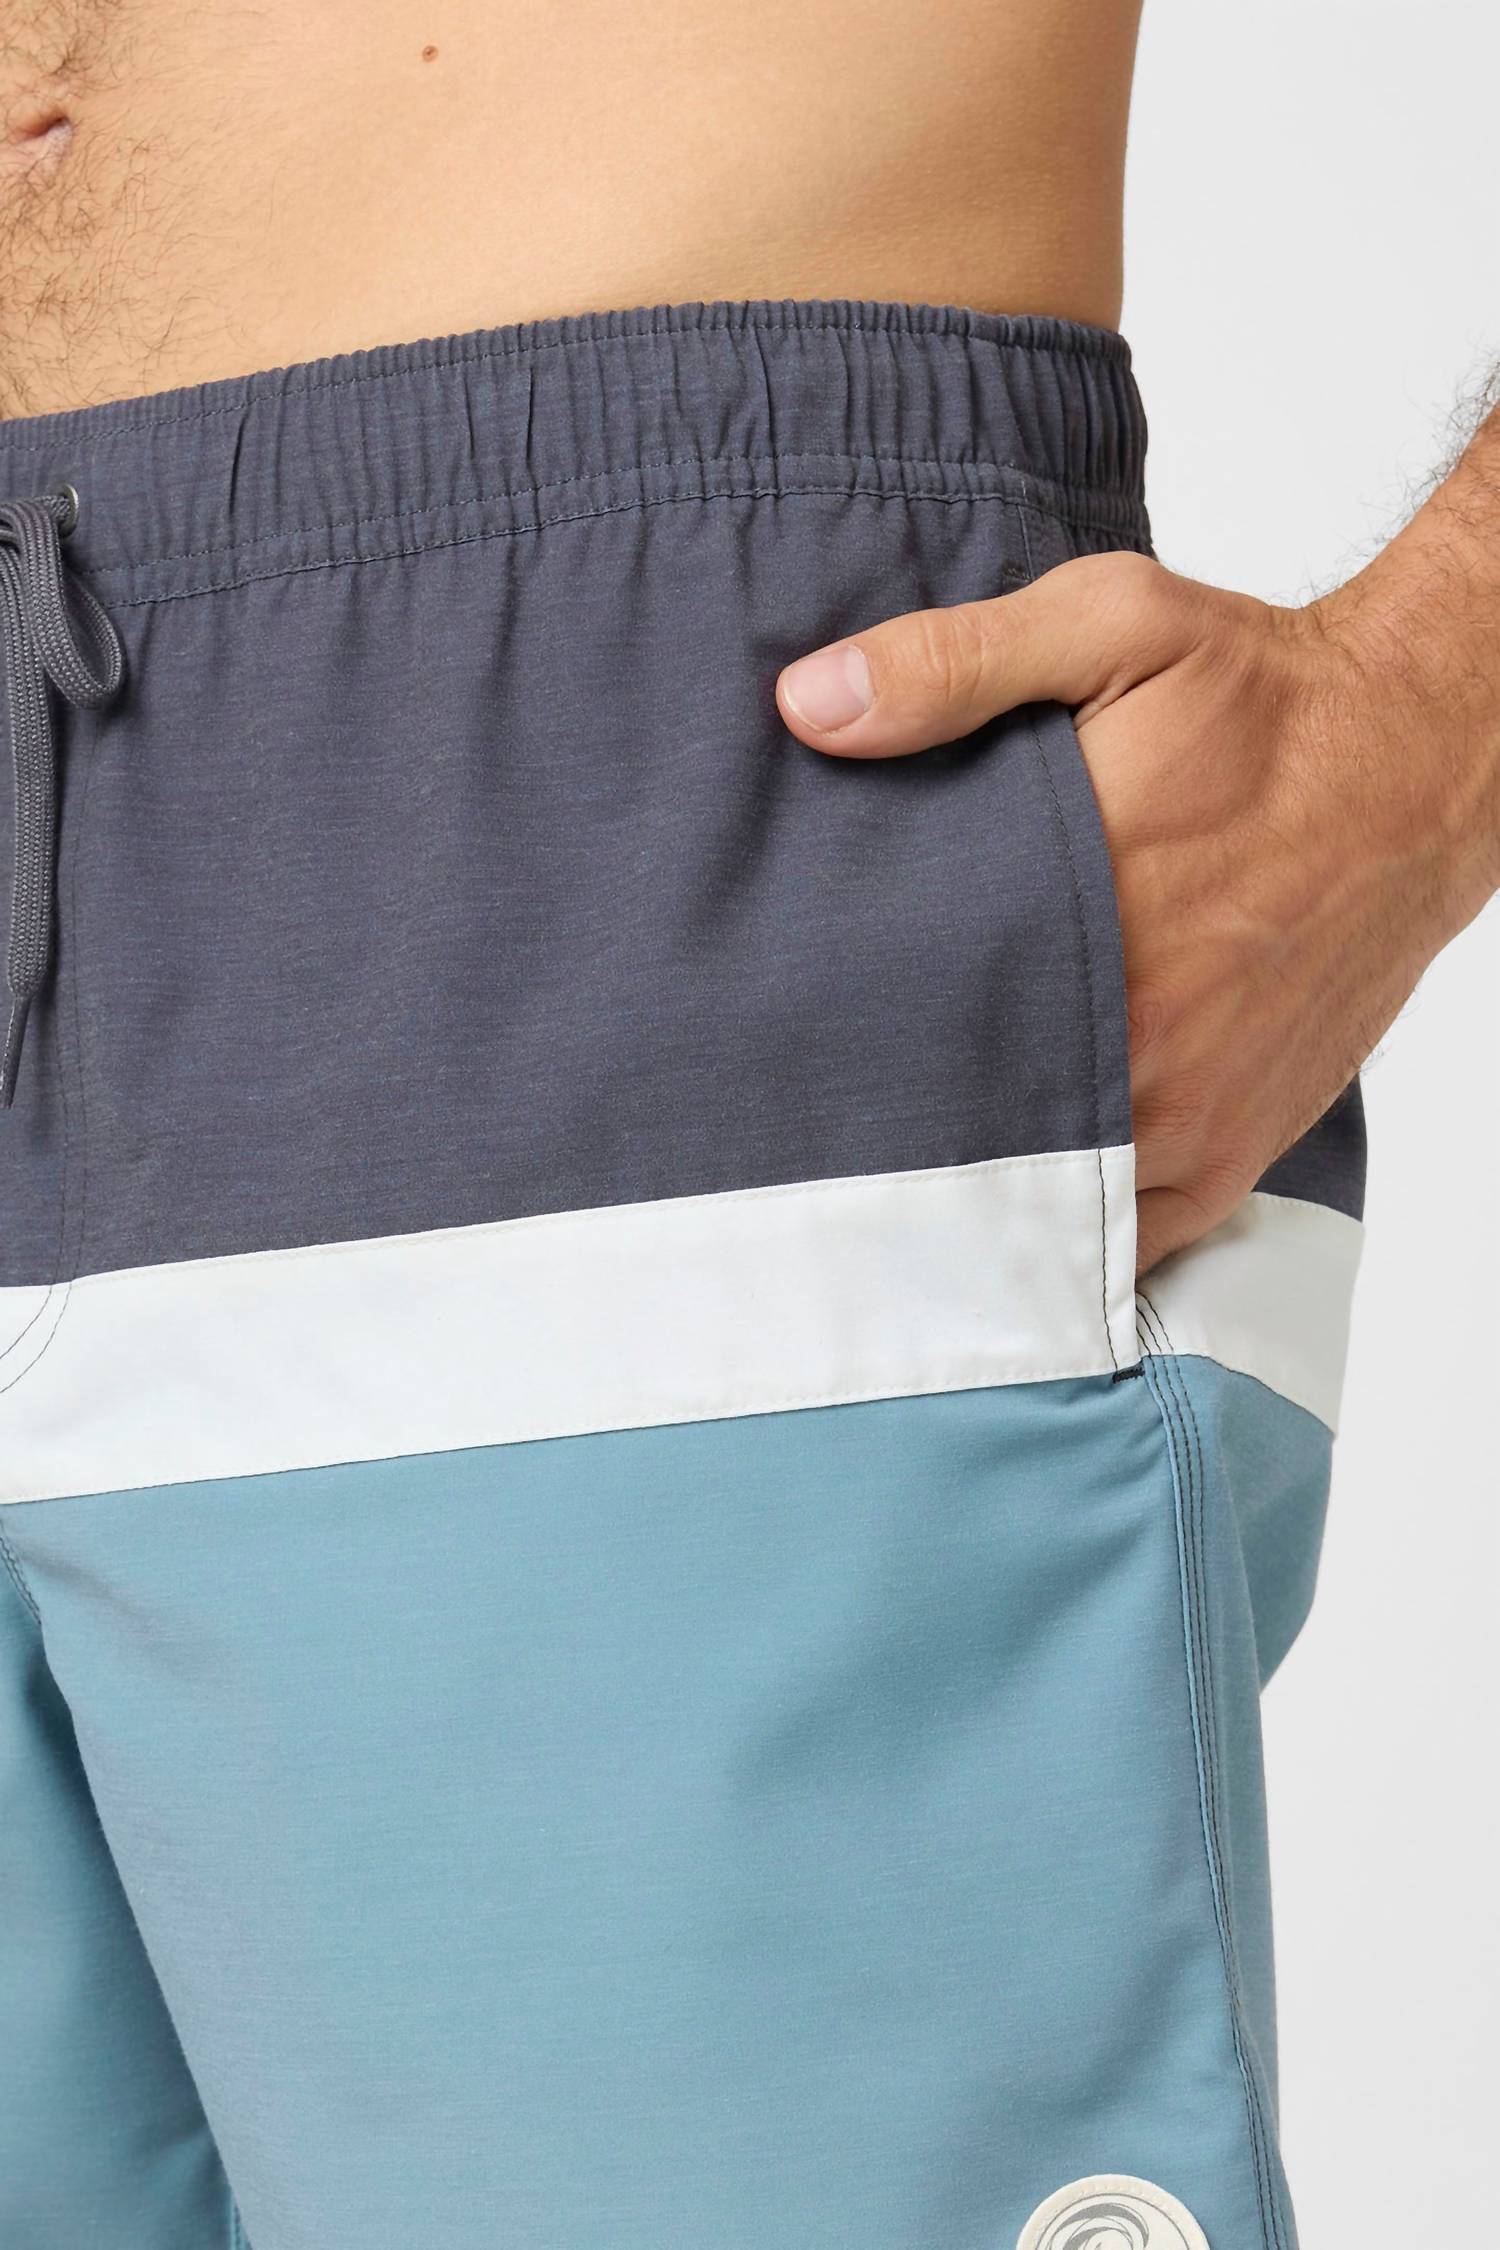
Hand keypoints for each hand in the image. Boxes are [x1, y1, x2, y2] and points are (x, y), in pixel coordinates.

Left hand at [775, 551, 1498, 1274]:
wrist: (1420, 770)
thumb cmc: (1265, 700)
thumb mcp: (1112, 627)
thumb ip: (953, 666)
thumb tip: (810, 704)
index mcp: (1084, 911)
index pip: (908, 1014)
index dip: (828, 1039)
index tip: (769, 1039)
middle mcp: (1137, 1037)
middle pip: (957, 1124)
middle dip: (880, 1124)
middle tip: (803, 1116)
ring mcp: (1188, 1113)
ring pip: (1034, 1205)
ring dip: (962, 1192)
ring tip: (882, 1172)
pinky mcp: (1232, 1152)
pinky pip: (1124, 1242)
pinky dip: (1058, 1237)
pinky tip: (995, 1216)